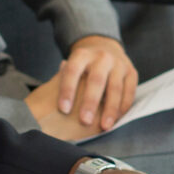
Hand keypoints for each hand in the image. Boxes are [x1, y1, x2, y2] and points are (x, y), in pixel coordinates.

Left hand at [24, 36, 138, 138]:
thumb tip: (41, 100)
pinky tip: (117, 118)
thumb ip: (61, 79)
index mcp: (81, 54)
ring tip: (105, 126)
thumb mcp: (70, 66)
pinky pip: (129, 90)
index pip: (72, 71)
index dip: (67, 90)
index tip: (63, 109)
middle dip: (90, 102)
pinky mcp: (131, 72)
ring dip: (110, 108)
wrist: (105, 47)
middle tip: (84, 121)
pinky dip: (123, 105)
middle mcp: (101, 57)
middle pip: (96, 80)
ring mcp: (118, 63)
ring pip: (115, 87)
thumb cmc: (82, 66)